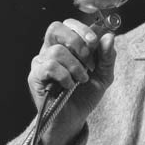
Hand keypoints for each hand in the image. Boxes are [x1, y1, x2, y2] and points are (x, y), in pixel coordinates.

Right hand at [27, 18, 115, 144]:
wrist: (74, 120)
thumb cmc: (85, 96)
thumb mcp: (103, 75)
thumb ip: (107, 56)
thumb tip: (109, 36)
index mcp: (65, 46)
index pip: (68, 24)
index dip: (82, 29)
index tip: (95, 43)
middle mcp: (50, 50)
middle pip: (56, 28)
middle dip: (76, 42)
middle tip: (88, 61)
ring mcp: (40, 63)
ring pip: (57, 50)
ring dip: (75, 66)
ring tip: (80, 80)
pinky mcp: (35, 77)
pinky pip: (50, 66)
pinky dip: (65, 76)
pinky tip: (68, 86)